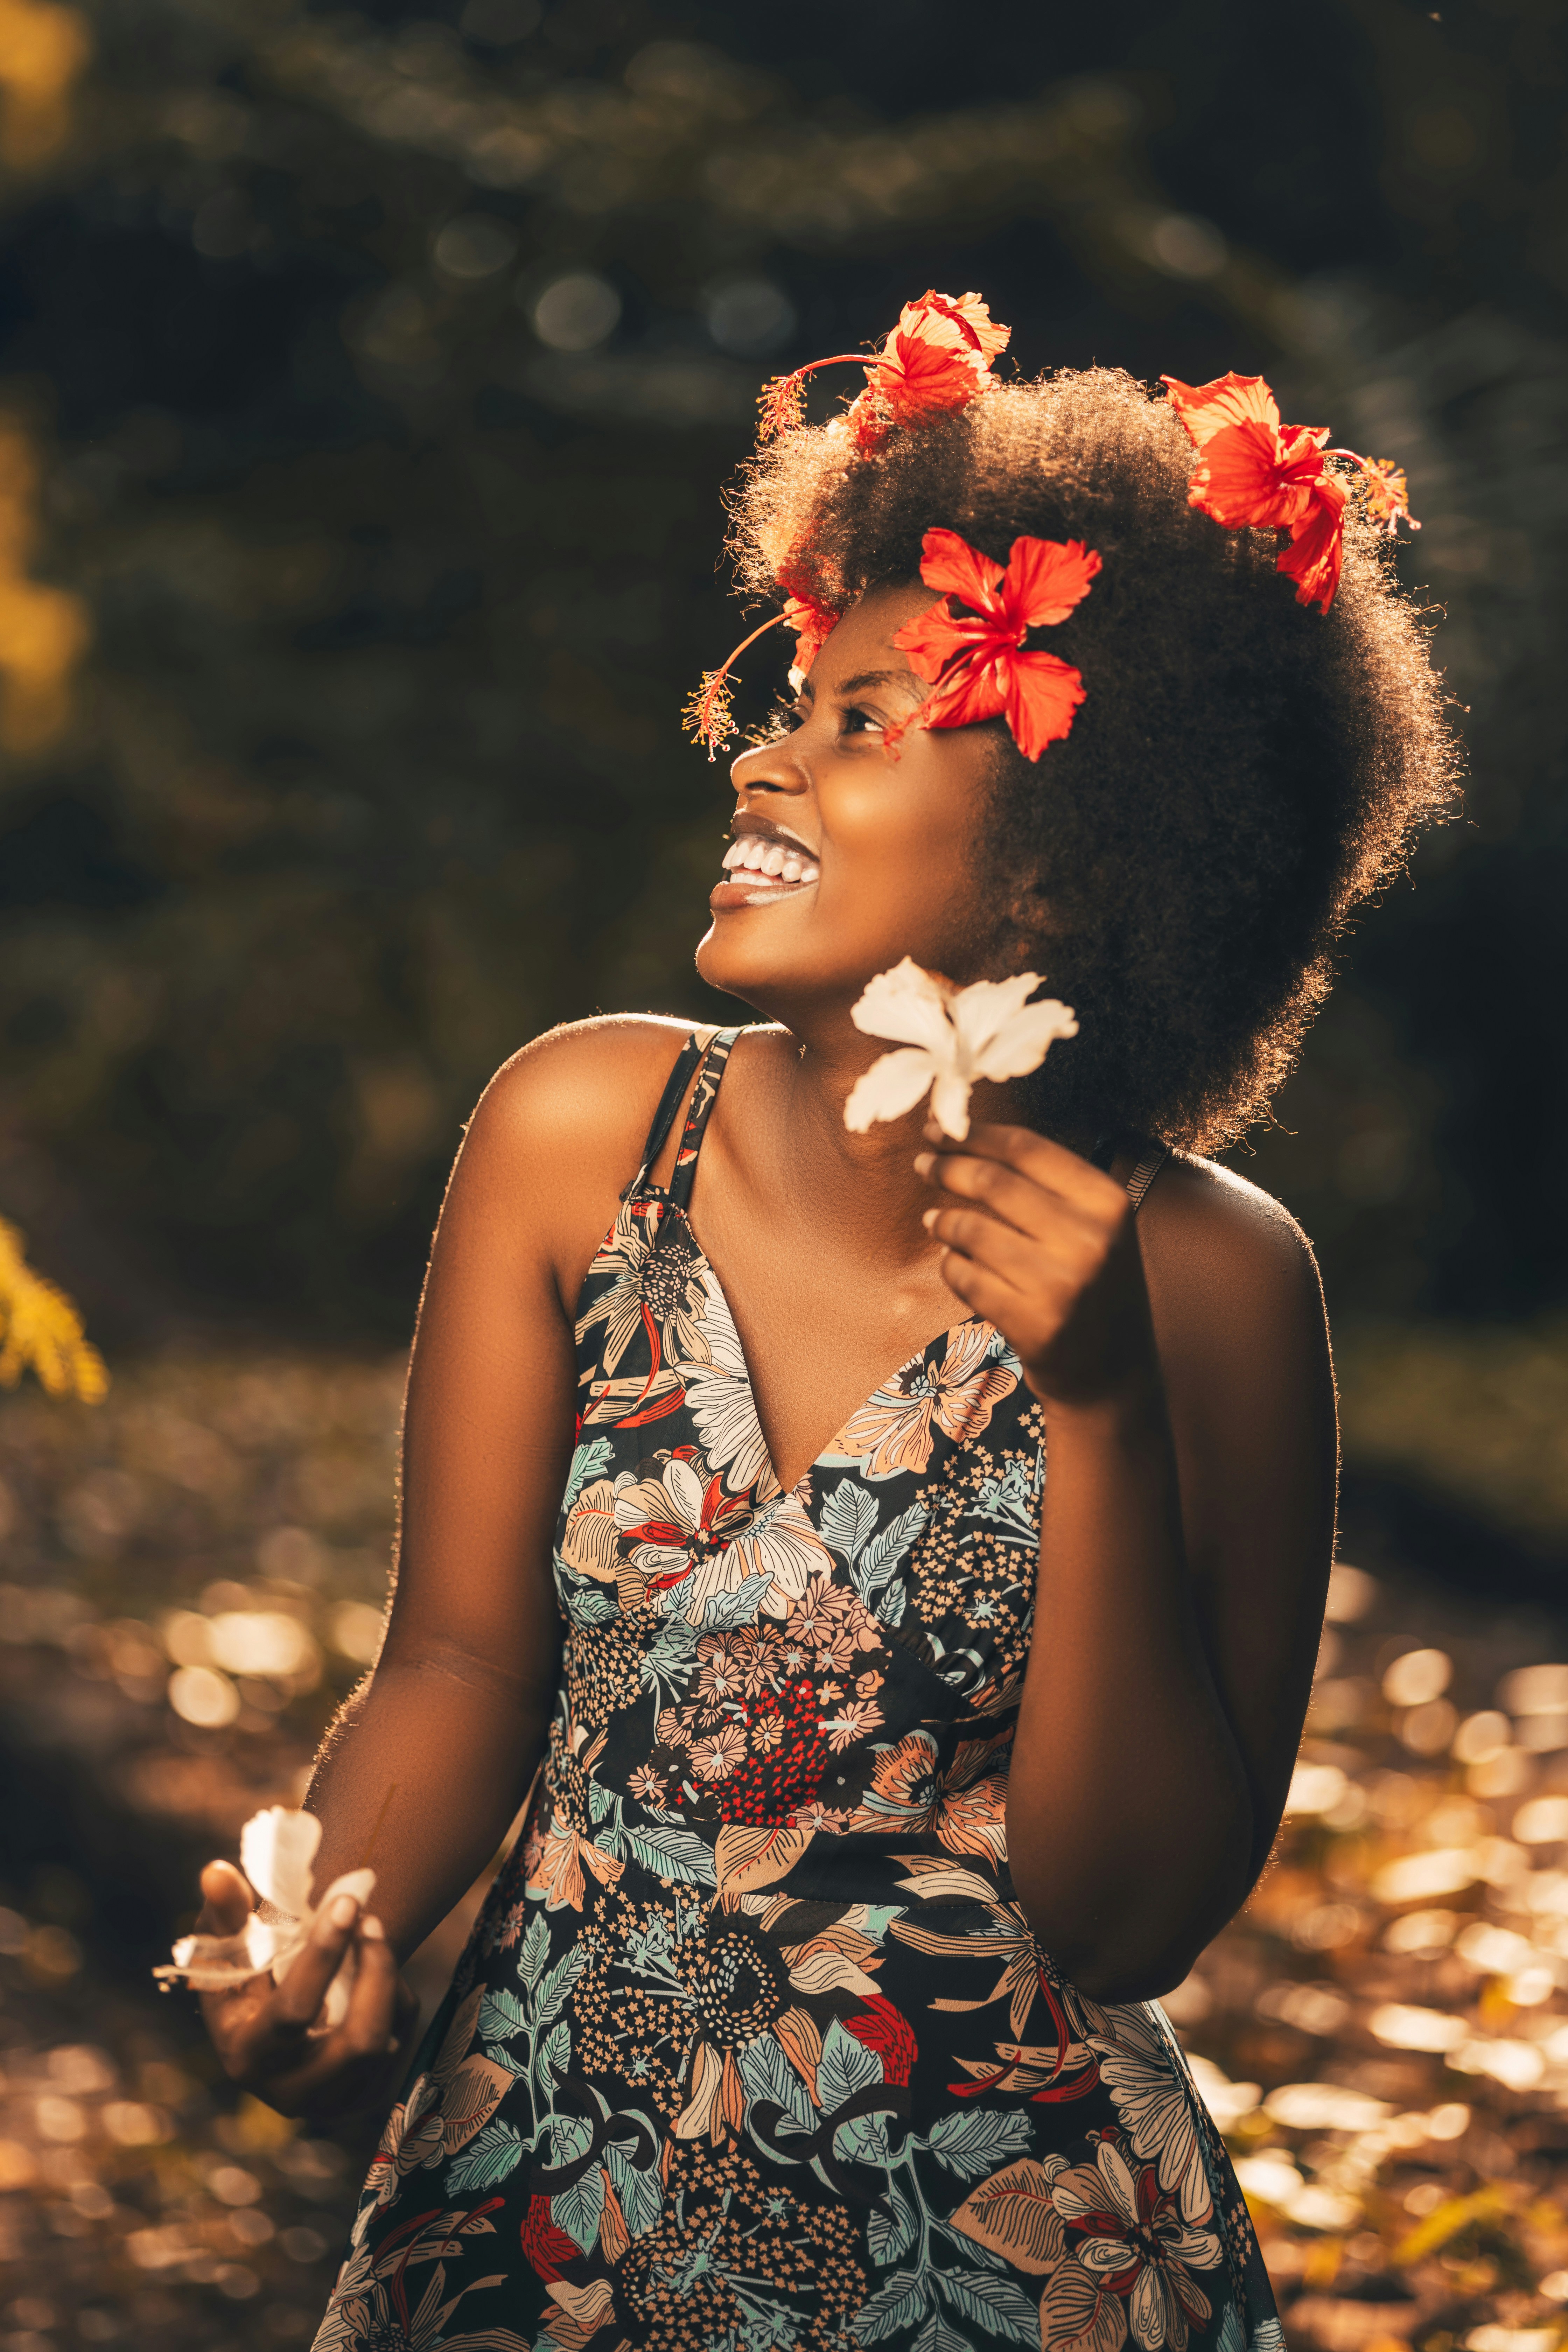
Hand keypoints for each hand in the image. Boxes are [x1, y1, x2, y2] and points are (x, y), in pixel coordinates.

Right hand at [195, 1859, 417, 2124]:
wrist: (271, 2032)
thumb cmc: (244, 1982)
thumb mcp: (227, 1954)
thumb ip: (225, 1913)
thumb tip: (216, 1872)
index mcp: (247, 2057)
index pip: (294, 2013)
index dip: (324, 1955)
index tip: (347, 1902)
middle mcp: (290, 2092)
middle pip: (358, 2041)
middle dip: (375, 1969)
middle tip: (370, 1917)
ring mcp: (333, 2101)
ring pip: (386, 2042)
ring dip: (387, 1977)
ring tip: (373, 1933)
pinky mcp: (365, 2096)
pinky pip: (401, 2040)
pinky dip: (396, 1997)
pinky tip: (374, 1970)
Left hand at [915, 1120, 1157, 1414]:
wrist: (1114, 1375)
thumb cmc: (1094, 1288)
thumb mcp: (1096, 1229)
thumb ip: (1047, 1187)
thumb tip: (966, 1143)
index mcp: (1108, 1202)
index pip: (1027, 1148)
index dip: (974, 1134)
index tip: (938, 1129)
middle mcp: (1090, 1239)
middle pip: (993, 1183)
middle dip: (947, 1168)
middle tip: (922, 1164)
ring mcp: (1061, 1284)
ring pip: (971, 1231)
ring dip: (943, 1222)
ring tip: (934, 1221)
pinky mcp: (1032, 1323)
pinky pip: (965, 1278)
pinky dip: (950, 1267)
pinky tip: (953, 1263)